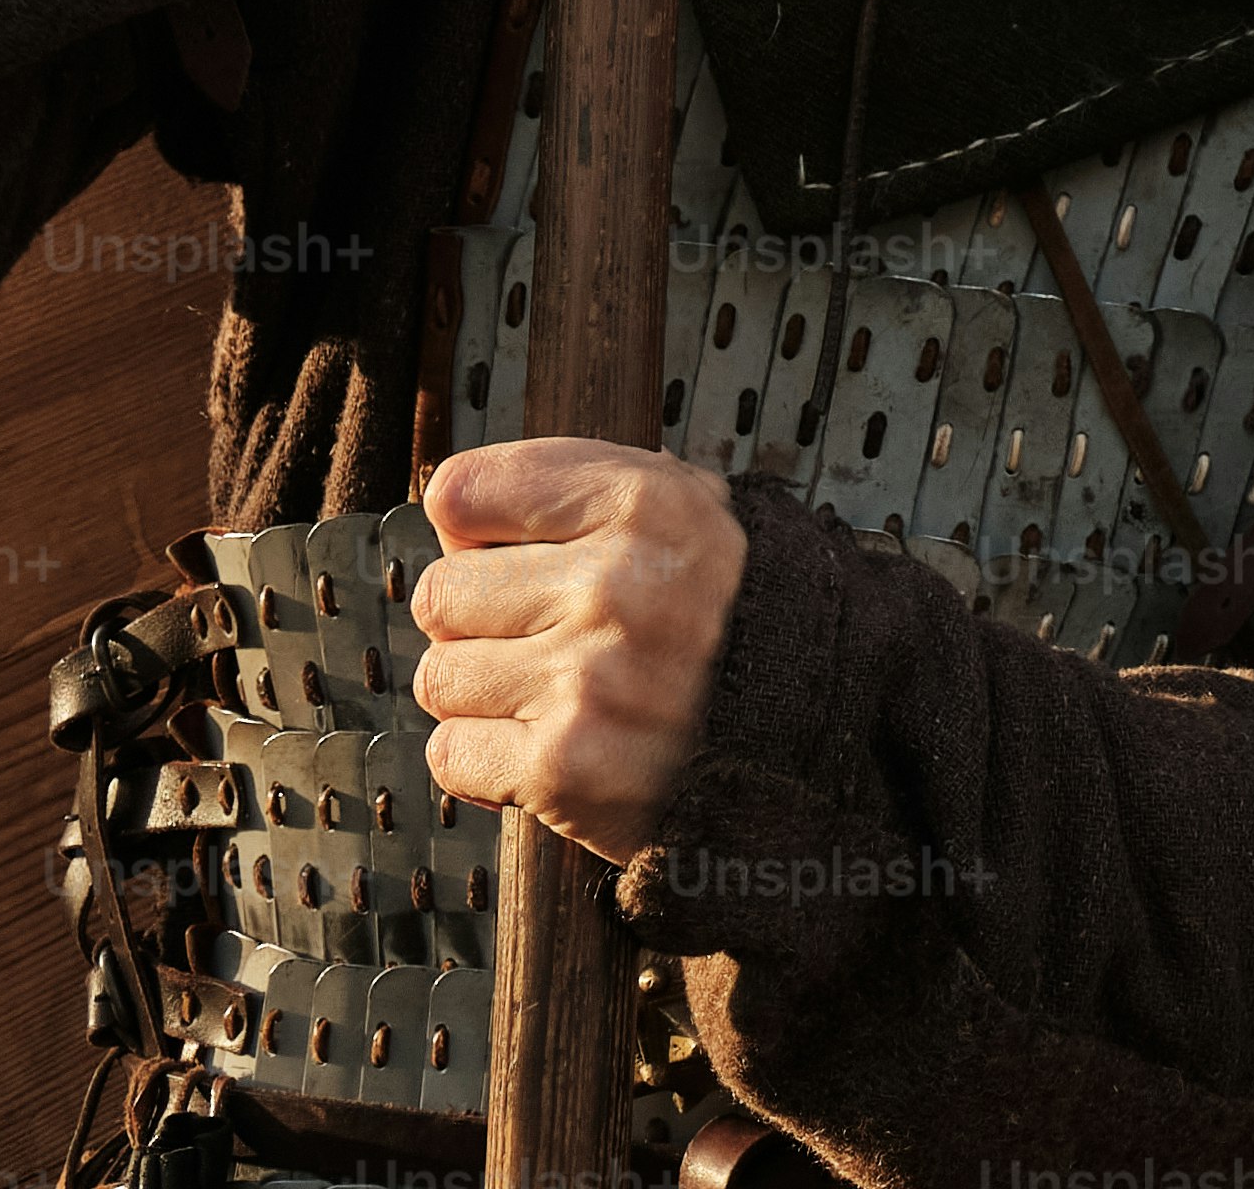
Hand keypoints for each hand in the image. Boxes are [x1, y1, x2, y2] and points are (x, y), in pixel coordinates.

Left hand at [412, 441, 741, 861]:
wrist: (814, 731)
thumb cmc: (735, 617)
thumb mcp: (691, 510)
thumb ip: (580, 487)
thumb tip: (450, 504)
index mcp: (645, 503)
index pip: (461, 493)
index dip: (477, 531)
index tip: (510, 554)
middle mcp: (617, 585)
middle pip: (440, 594)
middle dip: (482, 622)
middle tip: (550, 637)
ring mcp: (588, 679)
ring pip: (440, 677)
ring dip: (487, 695)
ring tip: (559, 695)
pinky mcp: (565, 767)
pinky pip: (451, 752)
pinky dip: (488, 761)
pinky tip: (553, 745)